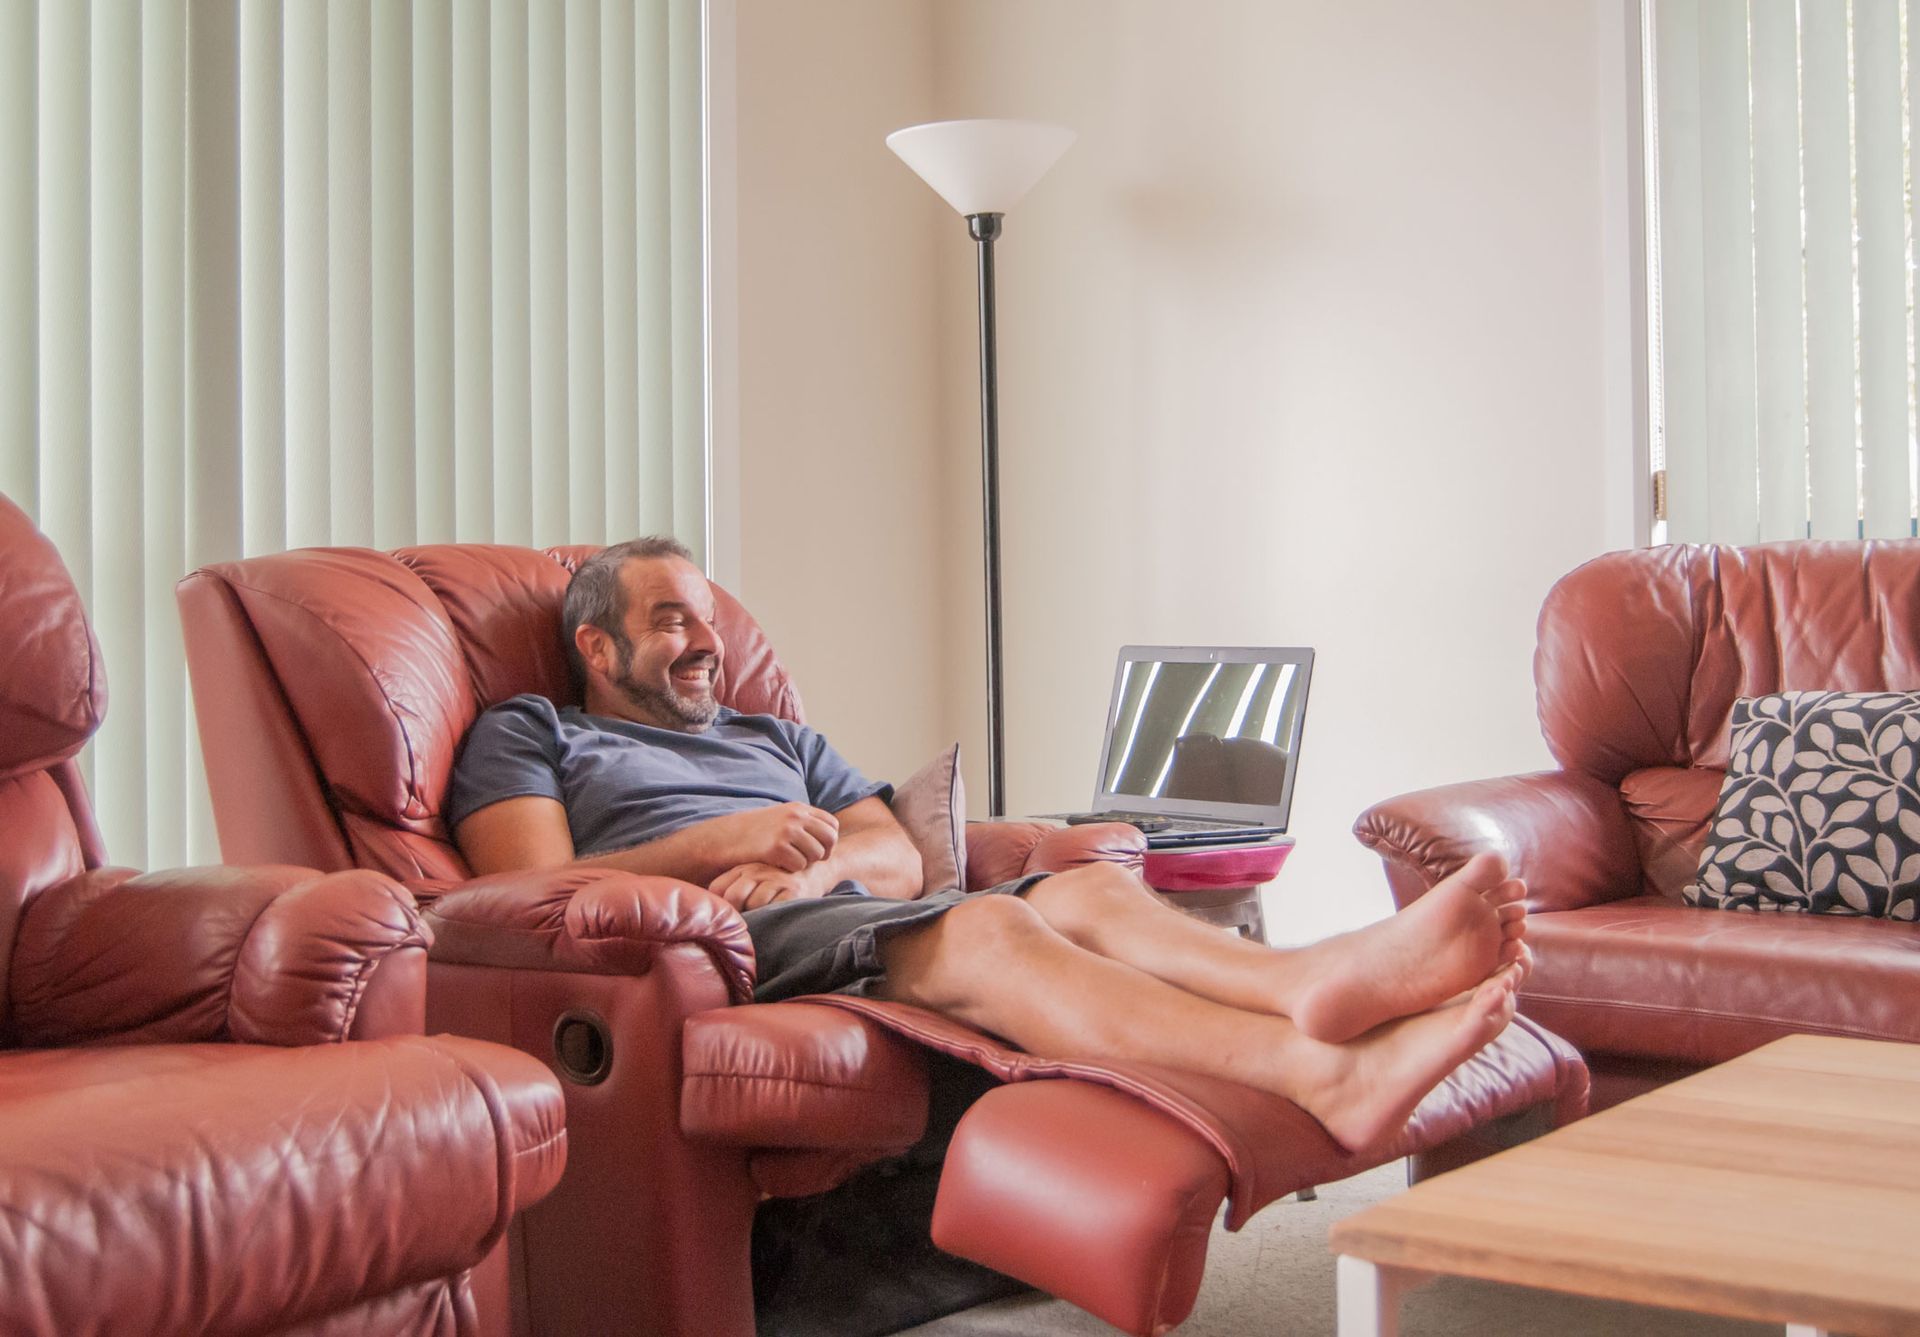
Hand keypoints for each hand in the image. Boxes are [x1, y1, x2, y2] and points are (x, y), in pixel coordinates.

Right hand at [702, 802, 838, 872]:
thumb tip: (830, 836)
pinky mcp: (777, 847)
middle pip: (829, 839)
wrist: (726, 838)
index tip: (818, 850)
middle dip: (822, 854)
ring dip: (805, 863)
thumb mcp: (781, 818)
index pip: (832, 825)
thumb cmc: (755, 833)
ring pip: (816, 854)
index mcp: (799, 808)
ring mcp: (787, 831)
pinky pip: (799, 865)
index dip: (828, 841)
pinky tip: (778, 864)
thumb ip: (804, 823)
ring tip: (788, 861)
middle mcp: (795, 816)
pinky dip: (790, 869)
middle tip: (807, 860)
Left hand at [710, 862, 831, 910]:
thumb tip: (708, 918)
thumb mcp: (752, 879)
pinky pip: (776, 907)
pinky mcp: (794, 890)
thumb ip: (731, 890)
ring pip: (755, 903)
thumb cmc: (775, 882)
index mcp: (742, 868)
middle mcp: (758, 870)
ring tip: (764, 918)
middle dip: (735, 914)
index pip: (718, 888)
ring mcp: (776, 879)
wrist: (813, 871)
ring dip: (757, 915)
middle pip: (734, 896)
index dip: (717, 906)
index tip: (723, 918)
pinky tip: (777, 915)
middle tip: (742, 925)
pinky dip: (774, 915)